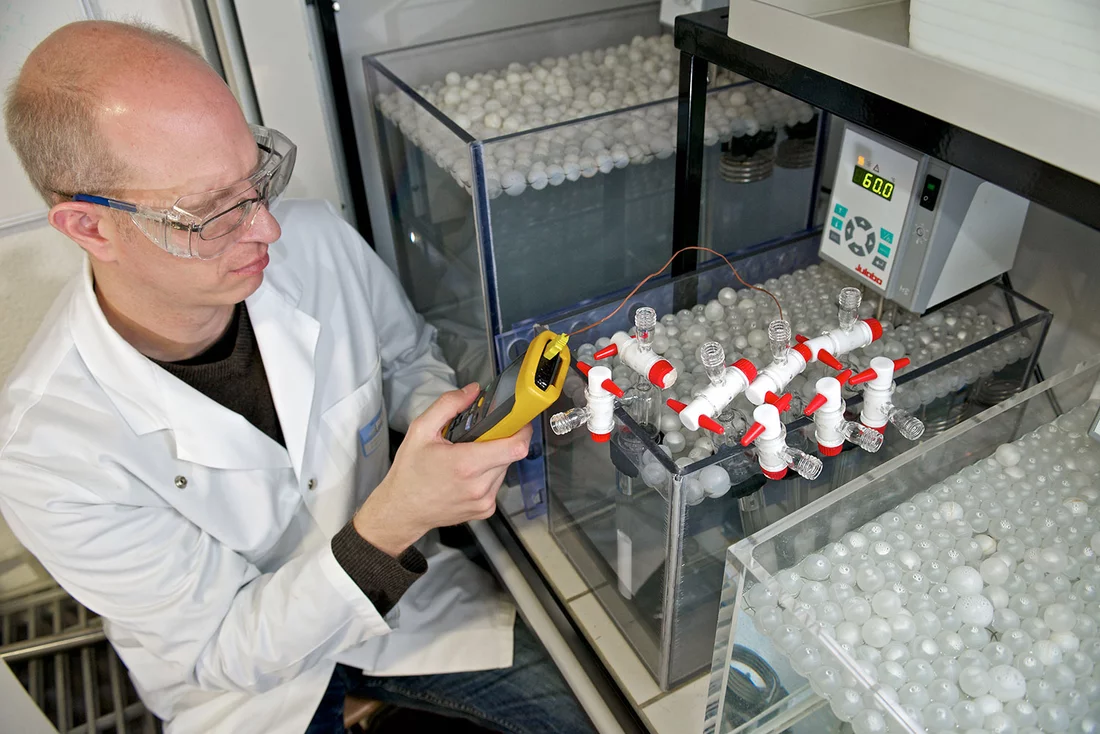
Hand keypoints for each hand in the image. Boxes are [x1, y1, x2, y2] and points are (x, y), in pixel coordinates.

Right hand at [353, 383, 532, 556]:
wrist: (402, 510)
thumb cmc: (409, 472)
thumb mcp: (420, 430)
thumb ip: (448, 405)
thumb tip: (473, 391)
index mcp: (466, 464)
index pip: (516, 447)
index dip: (522, 430)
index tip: (518, 421)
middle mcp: (479, 486)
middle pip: (511, 455)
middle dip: (501, 441)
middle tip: (482, 436)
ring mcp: (484, 501)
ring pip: (505, 469)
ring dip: (495, 458)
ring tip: (469, 456)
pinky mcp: (485, 510)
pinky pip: (497, 484)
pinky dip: (488, 475)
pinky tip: (467, 474)